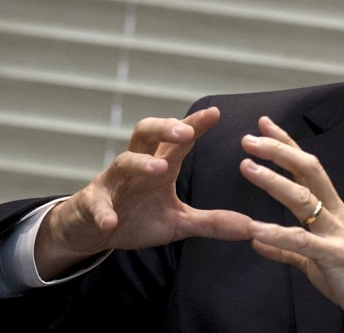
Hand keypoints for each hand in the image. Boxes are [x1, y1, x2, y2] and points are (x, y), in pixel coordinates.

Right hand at [35, 107, 252, 278]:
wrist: (93, 230)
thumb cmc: (137, 216)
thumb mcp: (178, 222)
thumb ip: (211, 222)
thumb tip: (250, 228)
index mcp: (159, 165)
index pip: (177, 139)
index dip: (194, 124)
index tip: (215, 113)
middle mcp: (136, 166)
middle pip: (146, 134)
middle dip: (164, 128)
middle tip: (184, 132)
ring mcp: (113, 183)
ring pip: (123, 162)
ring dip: (140, 163)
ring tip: (158, 169)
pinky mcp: (94, 203)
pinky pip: (97, 204)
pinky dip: (103, 211)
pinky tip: (110, 222)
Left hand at [240, 116, 343, 332]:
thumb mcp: (316, 261)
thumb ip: (287, 249)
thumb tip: (257, 242)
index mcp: (332, 212)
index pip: (307, 168)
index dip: (286, 145)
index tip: (264, 125)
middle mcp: (335, 215)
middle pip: (308, 170)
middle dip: (279, 151)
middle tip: (249, 138)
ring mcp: (337, 234)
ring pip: (304, 198)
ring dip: (273, 181)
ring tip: (246, 167)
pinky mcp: (336, 257)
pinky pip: (303, 242)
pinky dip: (278, 235)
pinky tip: (255, 231)